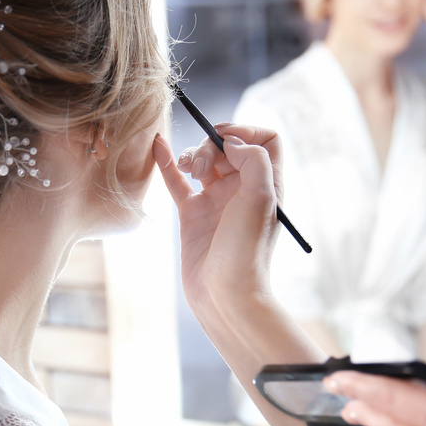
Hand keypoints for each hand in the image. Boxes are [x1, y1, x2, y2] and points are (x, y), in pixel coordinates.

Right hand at [153, 126, 282, 336]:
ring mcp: (216, 202)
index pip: (264, 140)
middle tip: (202, 166)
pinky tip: (159, 145)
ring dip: (193, 155)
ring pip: (204, 162)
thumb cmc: (246, 250)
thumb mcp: (260, 198)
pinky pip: (178, 182)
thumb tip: (230, 141)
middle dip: (211, 145)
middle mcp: (243, 190)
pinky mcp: (193, 215)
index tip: (225, 140)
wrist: (225, 294)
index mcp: (267, 184)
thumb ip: (253, 159)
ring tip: (189, 169)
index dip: (245, 131)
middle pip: (228, 147)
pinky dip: (169, 163)